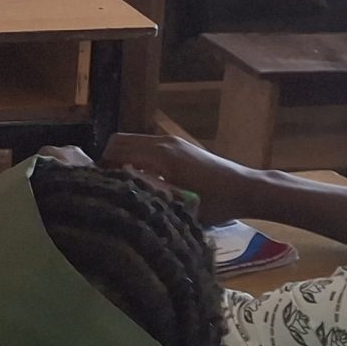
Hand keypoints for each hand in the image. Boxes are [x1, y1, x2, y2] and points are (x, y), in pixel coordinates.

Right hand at [103, 133, 256, 219]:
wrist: (246, 190)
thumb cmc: (216, 202)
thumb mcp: (179, 204)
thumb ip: (148, 194)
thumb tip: (117, 193)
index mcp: (160, 154)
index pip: (116, 149)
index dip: (102, 166)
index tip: (100, 187)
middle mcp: (162, 142)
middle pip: (120, 140)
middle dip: (108, 159)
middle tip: (108, 185)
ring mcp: (171, 142)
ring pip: (132, 142)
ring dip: (122, 157)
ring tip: (124, 184)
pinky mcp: (178, 146)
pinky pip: (146, 146)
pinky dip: (136, 157)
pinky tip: (143, 179)